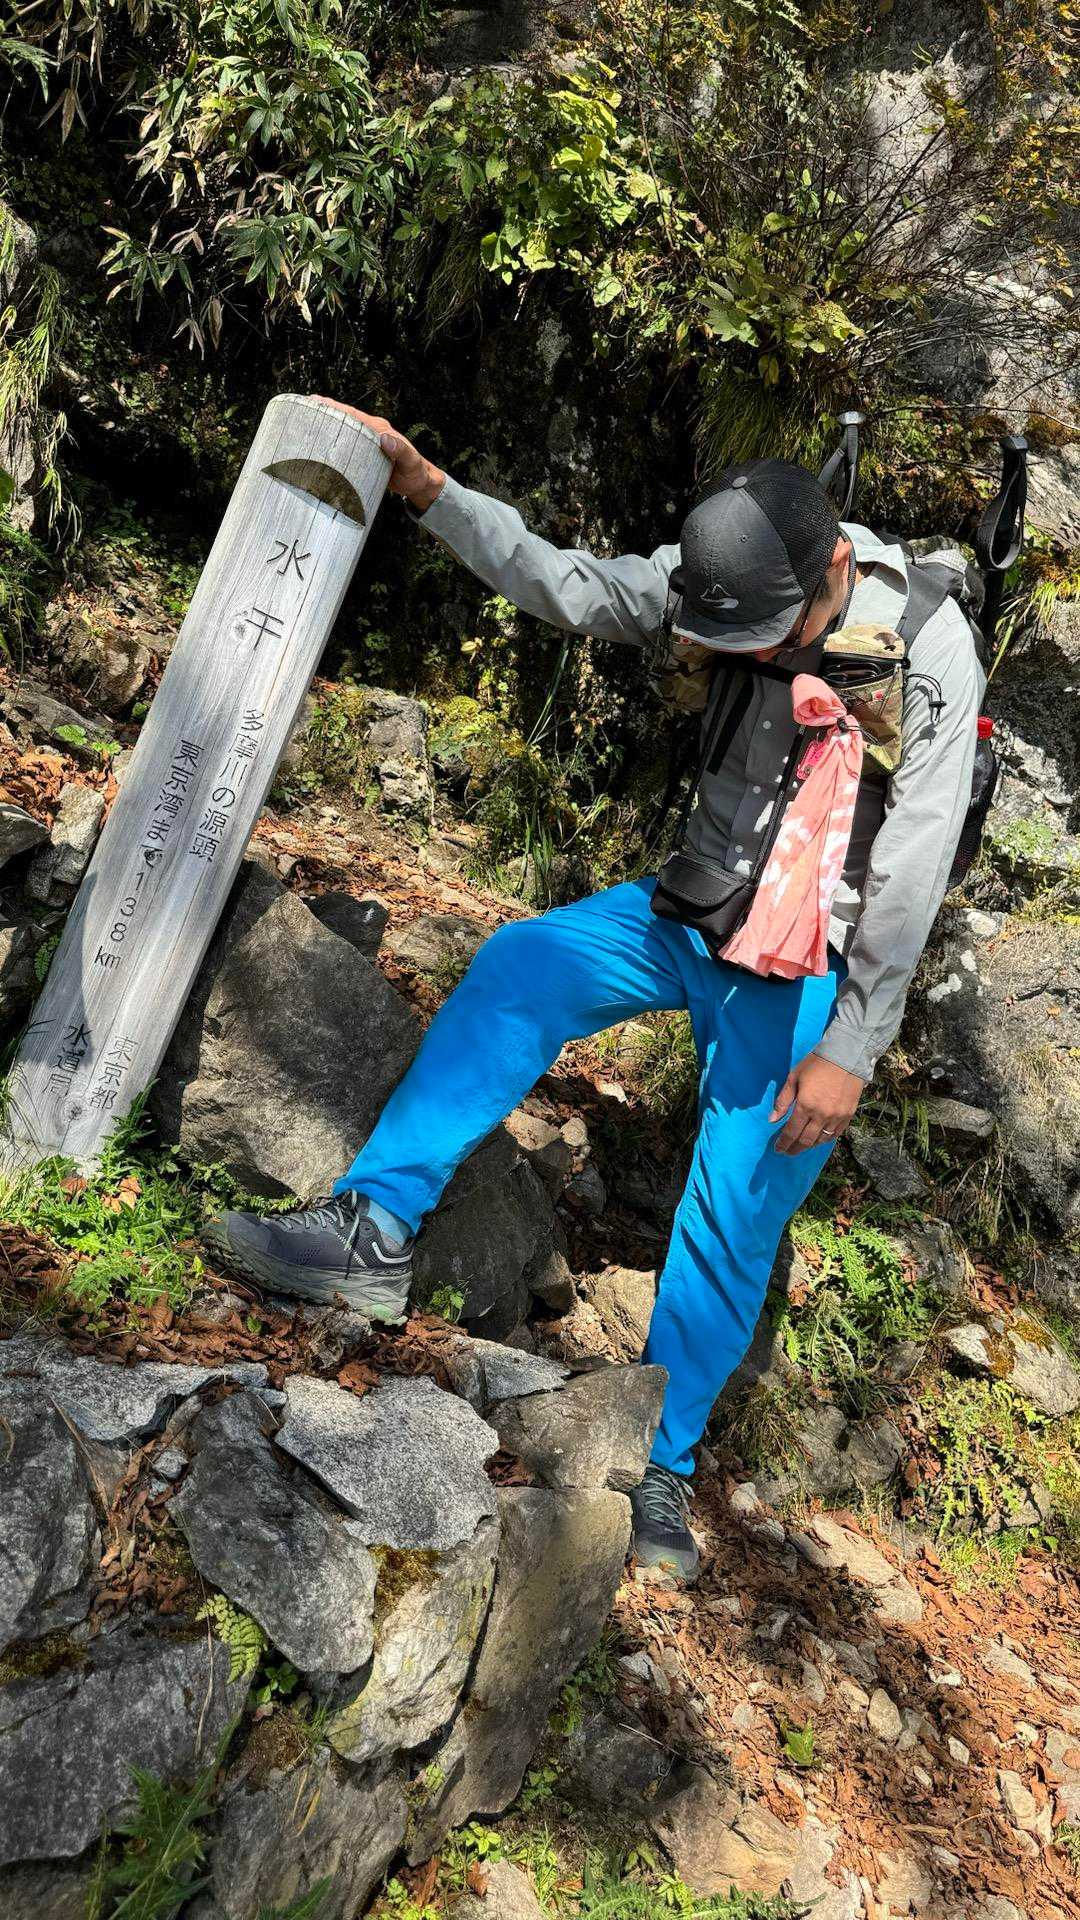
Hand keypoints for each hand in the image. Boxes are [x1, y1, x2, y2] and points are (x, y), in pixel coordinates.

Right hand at [312, 398, 445, 511]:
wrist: (419, 484)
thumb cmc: (415, 473)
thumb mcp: (411, 462)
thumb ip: (401, 450)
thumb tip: (385, 438)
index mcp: (379, 429)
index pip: (352, 414)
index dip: (333, 407)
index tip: (314, 401)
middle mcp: (371, 433)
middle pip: (343, 420)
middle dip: (323, 414)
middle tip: (299, 410)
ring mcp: (366, 444)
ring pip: (342, 432)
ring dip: (324, 428)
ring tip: (301, 425)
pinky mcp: (364, 456)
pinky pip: (345, 447)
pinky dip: (331, 444)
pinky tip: (317, 449)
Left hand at [770, 1052, 863, 1155]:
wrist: (846, 1056)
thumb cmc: (816, 1064)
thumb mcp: (794, 1078)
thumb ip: (783, 1101)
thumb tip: (772, 1120)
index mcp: (805, 1105)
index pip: (791, 1132)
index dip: (783, 1143)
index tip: (778, 1149)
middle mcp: (821, 1115)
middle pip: (806, 1140)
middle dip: (794, 1148)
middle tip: (787, 1152)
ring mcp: (836, 1117)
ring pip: (821, 1140)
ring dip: (809, 1146)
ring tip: (801, 1147)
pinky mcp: (848, 1115)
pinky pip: (835, 1134)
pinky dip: (825, 1140)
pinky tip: (818, 1140)